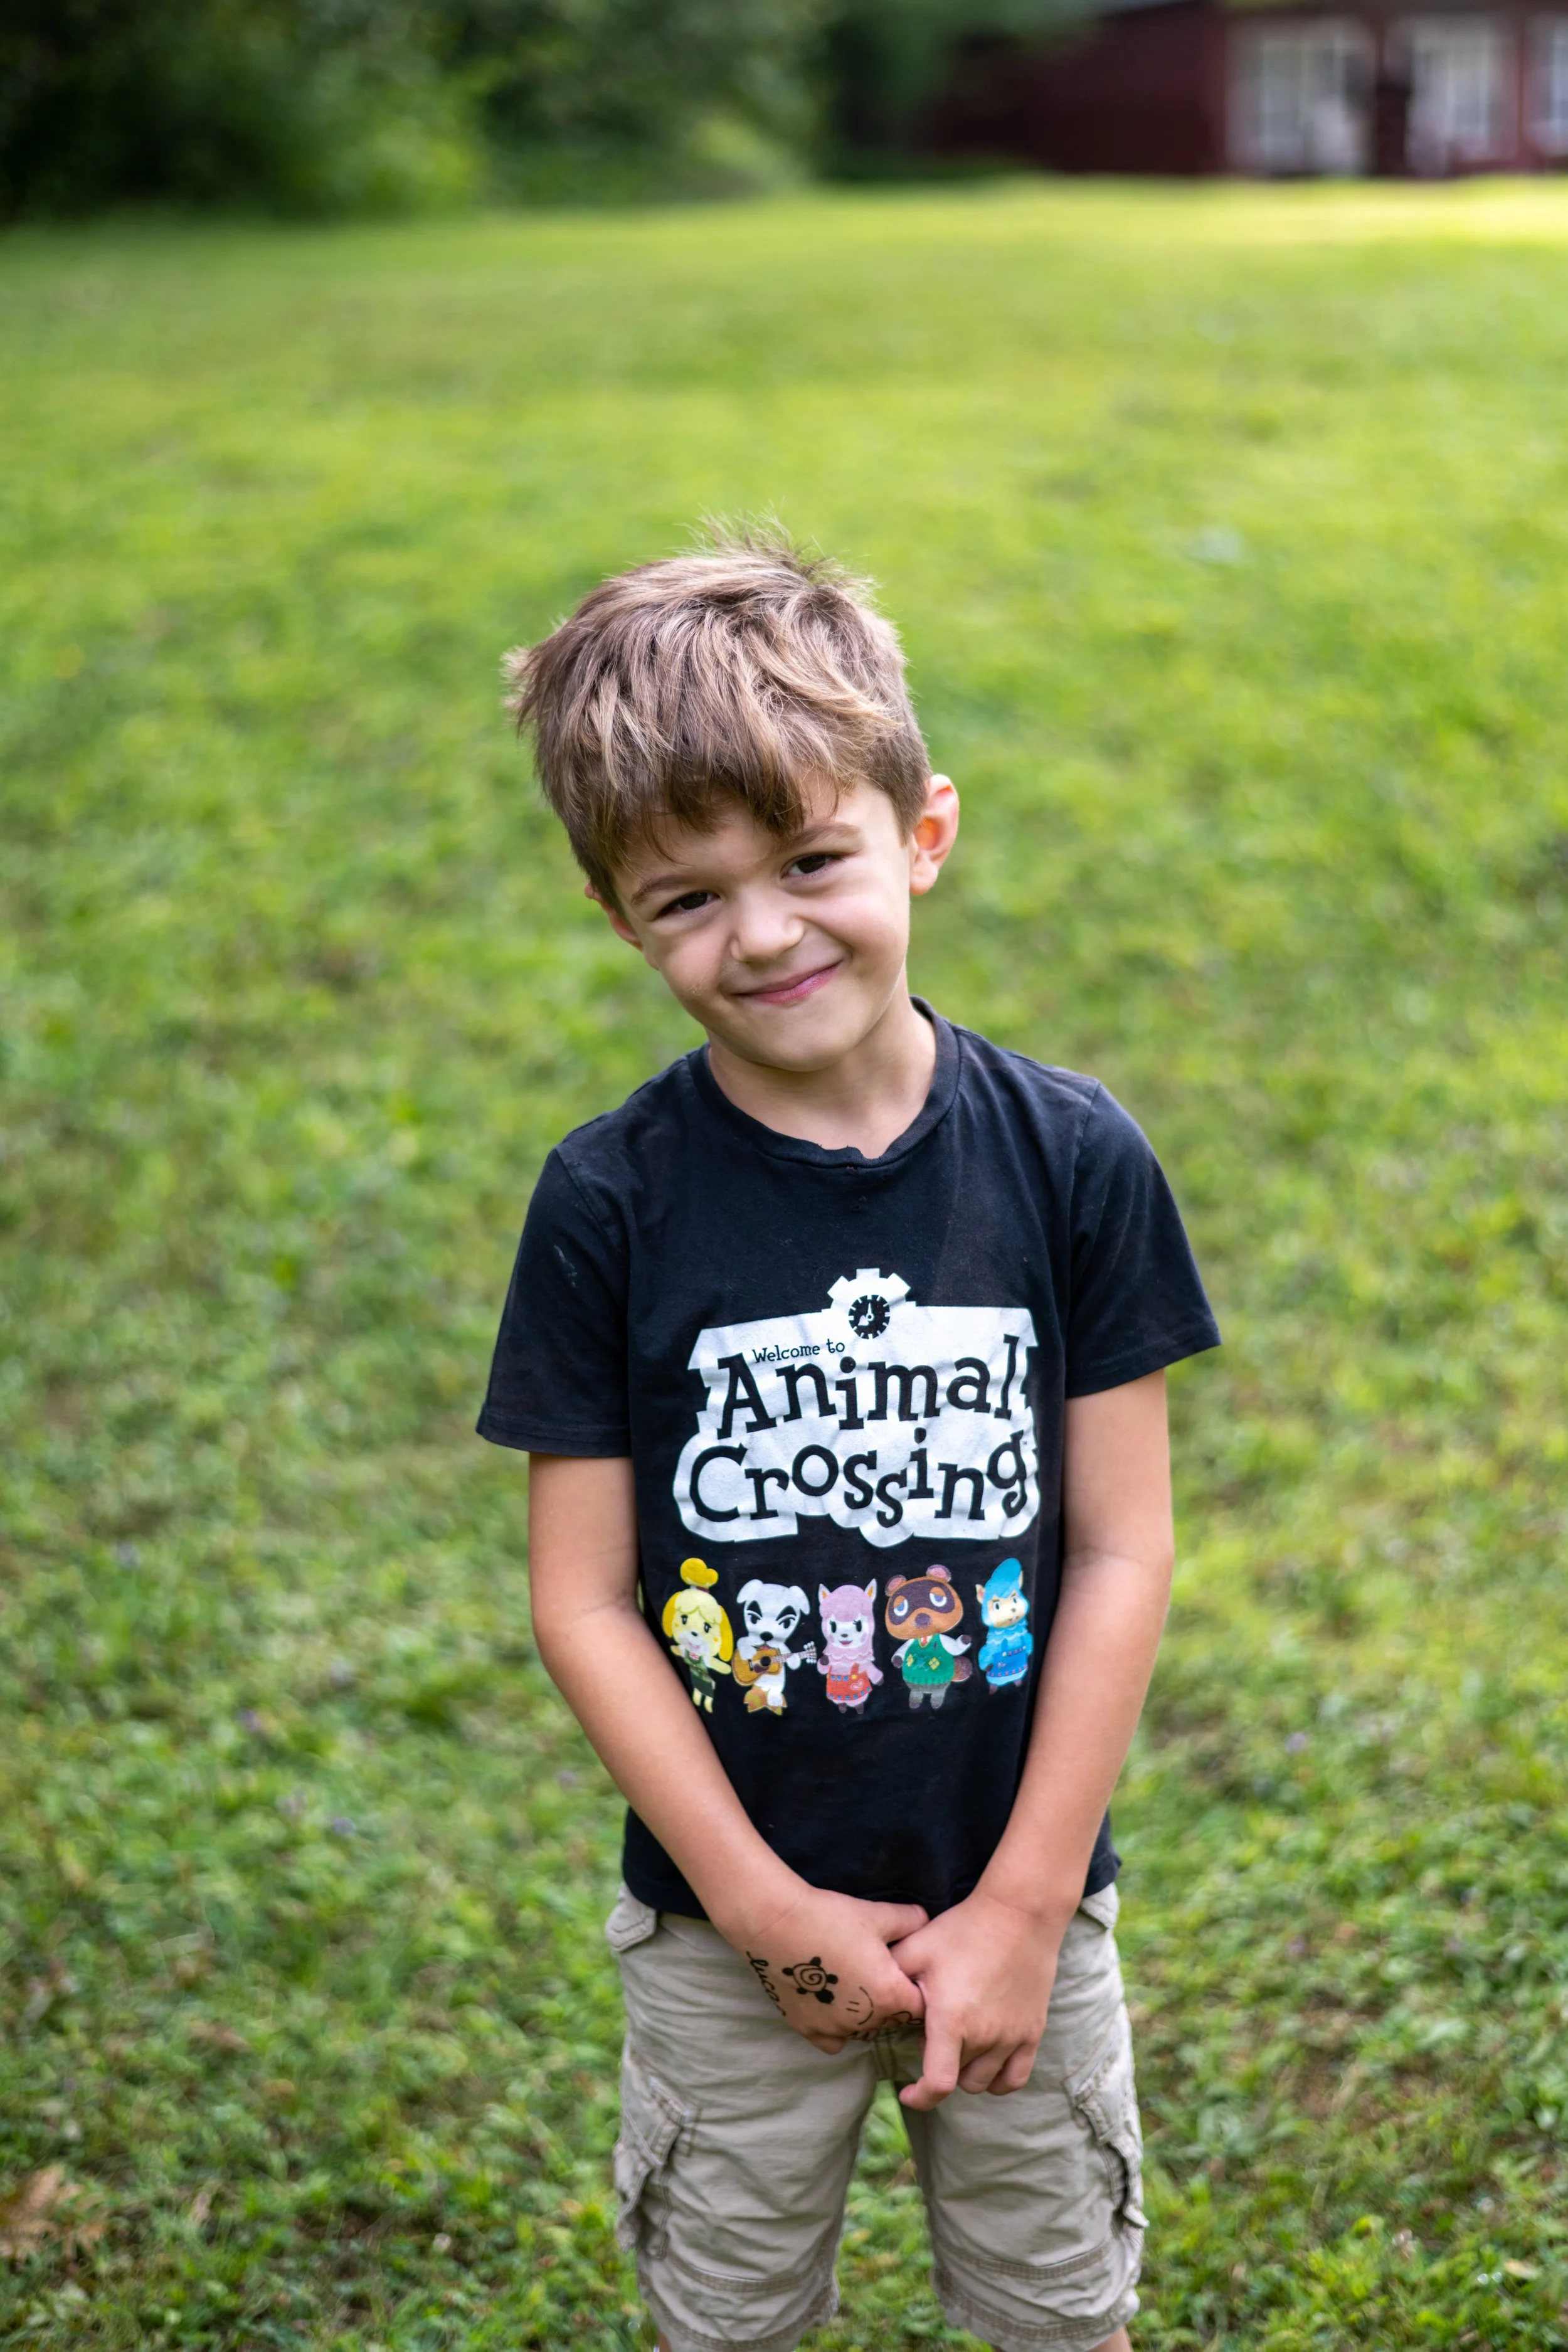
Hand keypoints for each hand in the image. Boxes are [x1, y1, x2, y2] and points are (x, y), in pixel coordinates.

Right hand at [726, 1883, 928, 2054]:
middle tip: (878, 1972)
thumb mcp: (877, 1914)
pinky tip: (833, 2004)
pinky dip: (838, 2028)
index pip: (920, 2007)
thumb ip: (910, 1921)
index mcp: (888, 1995)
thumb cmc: (830, 1916)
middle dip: (892, 2002)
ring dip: (866, 2015)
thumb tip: (924, 1921)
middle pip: (892, 2021)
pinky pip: (834, 2040)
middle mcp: (865, 2021)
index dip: (918, 1990)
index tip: (907, 1972)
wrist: (775, 1922)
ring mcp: (834, 2029)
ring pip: (864, 2031)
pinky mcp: (807, 2030)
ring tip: (854, 1983)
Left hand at [891, 1889, 1065, 2107]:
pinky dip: (998, 2080)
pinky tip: (986, 2062)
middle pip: (957, 2078)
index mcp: (952, 2021)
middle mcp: (984, 2037)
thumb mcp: (917, 1948)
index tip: (907, 2092)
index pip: (938, 2084)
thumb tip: (871, 1998)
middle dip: (939, 2064)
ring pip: (983, 2082)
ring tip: (958, 2043)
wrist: (1018, 1914)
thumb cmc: (963, 1929)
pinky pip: (1015, 2078)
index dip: (919, 2098)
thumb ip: (890, 1977)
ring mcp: (1012, 2038)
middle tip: (934, 2033)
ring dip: (966, 2072)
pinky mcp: (1032, 2032)